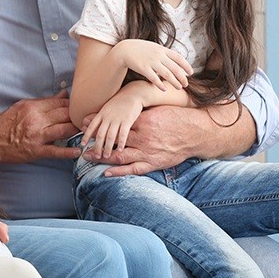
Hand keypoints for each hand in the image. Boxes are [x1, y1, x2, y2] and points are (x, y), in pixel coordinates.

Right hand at [0, 91, 80, 163]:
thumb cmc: (6, 123)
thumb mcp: (23, 106)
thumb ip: (44, 101)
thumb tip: (63, 94)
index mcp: (33, 107)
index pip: (59, 103)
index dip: (72, 105)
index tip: (79, 107)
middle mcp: (36, 120)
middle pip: (64, 115)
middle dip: (77, 116)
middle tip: (86, 118)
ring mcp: (37, 136)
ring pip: (64, 130)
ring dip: (76, 130)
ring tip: (85, 131)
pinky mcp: (36, 151)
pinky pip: (56, 151)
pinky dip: (68, 152)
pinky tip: (77, 151)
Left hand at [82, 91, 142, 158]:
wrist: (132, 94)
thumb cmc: (118, 102)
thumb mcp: (106, 107)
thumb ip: (98, 116)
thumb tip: (85, 122)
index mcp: (101, 114)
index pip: (92, 126)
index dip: (86, 136)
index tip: (82, 145)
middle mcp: (107, 117)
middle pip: (100, 134)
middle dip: (97, 146)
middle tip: (95, 156)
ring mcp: (117, 119)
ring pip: (110, 136)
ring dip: (107, 147)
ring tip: (106, 156)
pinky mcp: (127, 121)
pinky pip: (123, 133)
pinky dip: (121, 142)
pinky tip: (120, 150)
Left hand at [82, 105, 200, 174]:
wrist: (197, 133)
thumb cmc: (178, 118)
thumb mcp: (158, 109)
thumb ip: (140, 111)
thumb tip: (123, 104)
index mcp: (144, 122)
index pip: (115, 122)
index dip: (99, 122)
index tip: (85, 121)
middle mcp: (144, 137)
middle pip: (114, 139)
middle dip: (96, 139)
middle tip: (81, 139)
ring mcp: (148, 152)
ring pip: (120, 155)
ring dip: (102, 156)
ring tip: (87, 155)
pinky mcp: (153, 163)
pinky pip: (133, 169)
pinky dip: (118, 172)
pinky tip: (105, 172)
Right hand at [115, 39, 191, 90]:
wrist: (124, 50)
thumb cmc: (139, 49)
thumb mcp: (153, 47)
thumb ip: (164, 53)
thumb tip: (175, 60)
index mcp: (162, 49)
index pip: (178, 58)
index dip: (186, 66)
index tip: (190, 73)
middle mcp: (158, 55)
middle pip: (175, 68)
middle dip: (182, 77)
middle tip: (186, 84)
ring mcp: (151, 61)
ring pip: (167, 74)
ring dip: (174, 82)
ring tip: (179, 88)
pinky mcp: (143, 68)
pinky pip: (154, 78)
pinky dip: (160, 84)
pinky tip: (164, 89)